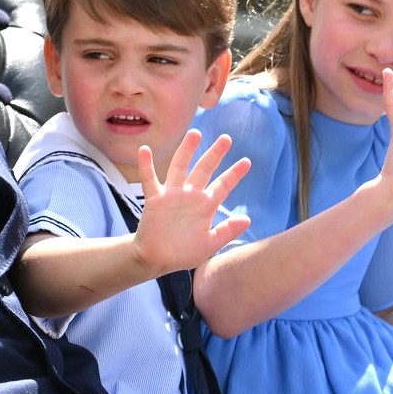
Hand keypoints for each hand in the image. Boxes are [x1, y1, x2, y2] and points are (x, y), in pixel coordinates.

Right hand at [132, 130, 250, 276]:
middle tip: (226, 138)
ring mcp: (172, 195)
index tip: (247, 161)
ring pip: (180, 168)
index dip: (234, 174)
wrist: (157, 260)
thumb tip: (247, 219)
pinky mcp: (155, 200)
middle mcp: (190, 196)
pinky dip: (146, 165)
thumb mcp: (209, 244)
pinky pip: (149, 180)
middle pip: (204, 170)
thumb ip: (227, 231)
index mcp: (205, 206)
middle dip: (215, 154)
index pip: (222, 186)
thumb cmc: (184, 253)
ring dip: (186, 151)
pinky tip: (145, 150)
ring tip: (195, 133)